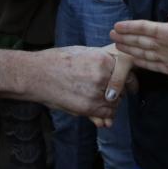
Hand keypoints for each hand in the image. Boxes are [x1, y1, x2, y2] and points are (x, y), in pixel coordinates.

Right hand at [0, 46, 123, 121]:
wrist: (36, 74)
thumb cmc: (57, 61)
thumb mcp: (83, 53)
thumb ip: (102, 63)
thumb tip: (117, 73)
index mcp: (102, 59)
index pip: (127, 71)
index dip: (129, 79)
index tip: (131, 85)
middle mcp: (102, 75)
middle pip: (123, 88)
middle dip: (119, 92)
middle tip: (110, 93)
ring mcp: (95, 92)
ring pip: (116, 103)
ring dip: (111, 104)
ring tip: (98, 100)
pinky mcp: (87, 108)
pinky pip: (107, 114)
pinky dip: (105, 114)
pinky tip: (95, 108)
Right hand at [111, 14, 167, 86]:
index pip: (147, 29)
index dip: (132, 27)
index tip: (117, 26)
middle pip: (143, 40)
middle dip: (127, 38)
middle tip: (110, 35)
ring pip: (146, 53)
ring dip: (132, 49)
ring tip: (117, 46)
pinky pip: (155, 66)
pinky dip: (143, 63)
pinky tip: (134, 61)